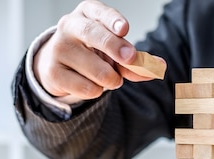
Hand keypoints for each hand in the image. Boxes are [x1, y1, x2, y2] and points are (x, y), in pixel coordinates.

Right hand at [33, 0, 162, 98]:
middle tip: (130, 58)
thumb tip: (160, 66)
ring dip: (112, 80)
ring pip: (98, 71)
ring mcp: (59, 48)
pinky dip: (97, 91)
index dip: (112, 20)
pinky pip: (87, 88)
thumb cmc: (93, 53)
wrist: (58, 65)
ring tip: (105, 76)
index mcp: (88, 13)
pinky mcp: (53, 72)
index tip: (124, 29)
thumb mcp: (113, 51)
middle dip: (114, 47)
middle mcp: (70, 26)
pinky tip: (89, 83)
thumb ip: (135, 60)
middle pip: (93, 35)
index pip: (100, 12)